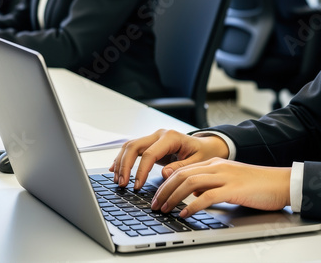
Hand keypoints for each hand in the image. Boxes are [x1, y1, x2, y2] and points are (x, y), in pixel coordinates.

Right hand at [110, 129, 228, 189]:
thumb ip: (181, 167)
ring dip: (121, 163)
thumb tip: (165, 174)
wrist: (206, 146)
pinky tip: (115, 170)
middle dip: (125, 166)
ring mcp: (153, 138)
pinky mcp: (150, 144)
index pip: (149, 154)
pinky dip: (122, 159)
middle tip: (122, 184)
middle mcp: (159, 135)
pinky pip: (132, 149)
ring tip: (117, 180)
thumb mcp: (197, 162)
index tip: (137, 186)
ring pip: (129, 146)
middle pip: (134, 146)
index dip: (141, 171)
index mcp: (171, 137)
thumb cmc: (203, 153)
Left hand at [150, 159, 290, 217]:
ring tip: (165, 209)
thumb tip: (194, 195)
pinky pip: (207, 196)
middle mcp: (217, 166)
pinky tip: (185, 213)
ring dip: (173, 197)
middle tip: (155, 205)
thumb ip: (211, 185)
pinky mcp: (233, 188)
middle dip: (164, 191)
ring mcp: (225, 176)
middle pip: (181, 175)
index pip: (183, 170)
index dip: (166, 184)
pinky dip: (192, 205)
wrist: (281, 183)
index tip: (157, 196)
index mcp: (215, 163)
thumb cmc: (258, 185)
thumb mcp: (229, 182)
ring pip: (190, 183)